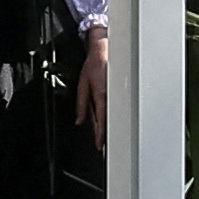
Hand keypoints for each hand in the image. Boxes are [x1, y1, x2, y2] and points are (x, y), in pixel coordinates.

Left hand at [81, 24, 107, 141]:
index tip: (100, 145)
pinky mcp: (119, 91)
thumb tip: (79, 120)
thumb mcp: (82, 85)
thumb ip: (81, 105)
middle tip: (104, 147)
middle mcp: (111, 96)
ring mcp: (116, 94)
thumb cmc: (93, 65)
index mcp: (101, 95)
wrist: (104, 50)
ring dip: (110, 126)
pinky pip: (115, 106)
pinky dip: (113, 116)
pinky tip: (113, 122)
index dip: (100, 135)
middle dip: (105, 134)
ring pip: (112, 114)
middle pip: (107, 120)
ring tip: (108, 138)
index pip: (101, 120)